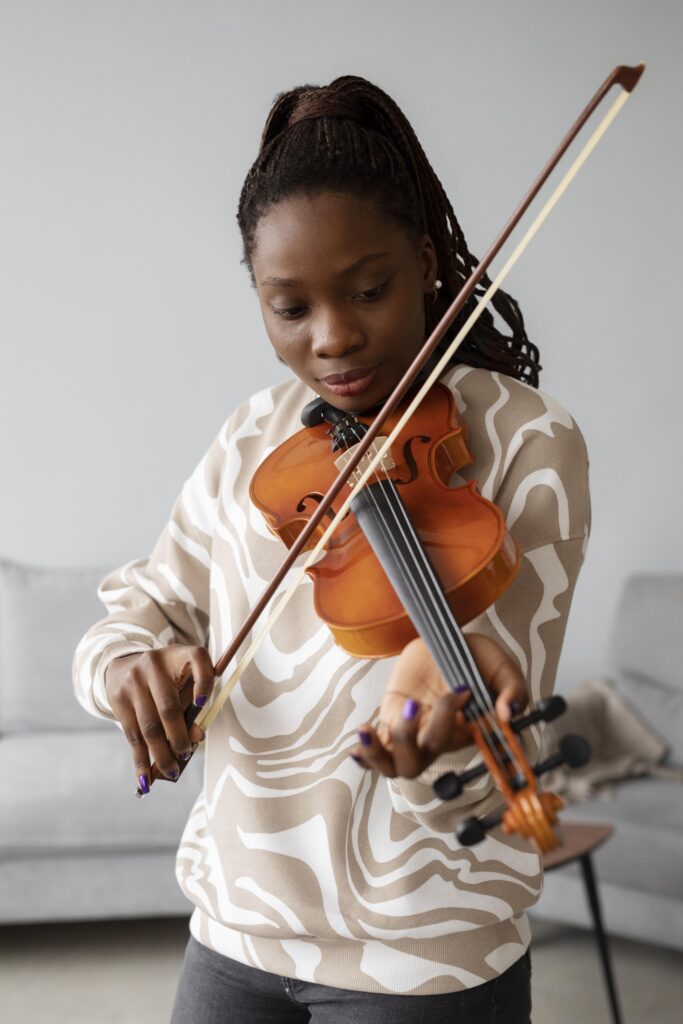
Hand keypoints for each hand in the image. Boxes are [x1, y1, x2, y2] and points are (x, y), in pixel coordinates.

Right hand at [104, 645, 214, 789]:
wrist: (124, 666)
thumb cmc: (166, 679)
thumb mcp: (182, 682)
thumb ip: (193, 704)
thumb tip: (197, 737)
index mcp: (179, 654)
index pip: (198, 659)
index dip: (203, 681)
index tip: (203, 703)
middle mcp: (154, 664)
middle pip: (168, 707)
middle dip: (178, 737)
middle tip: (185, 755)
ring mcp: (133, 682)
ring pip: (149, 727)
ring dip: (161, 755)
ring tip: (172, 772)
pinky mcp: (118, 700)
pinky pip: (132, 736)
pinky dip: (140, 760)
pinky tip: (146, 779)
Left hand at [350, 633, 525, 778]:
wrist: (446, 638)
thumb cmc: (476, 657)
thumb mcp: (503, 667)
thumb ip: (514, 689)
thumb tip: (509, 714)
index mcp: (466, 732)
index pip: (455, 748)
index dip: (449, 726)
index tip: (459, 693)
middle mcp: (437, 739)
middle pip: (418, 761)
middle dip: (411, 738)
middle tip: (415, 703)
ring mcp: (411, 733)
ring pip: (394, 765)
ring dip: (379, 753)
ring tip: (369, 730)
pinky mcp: (390, 720)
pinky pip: (376, 750)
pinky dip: (365, 752)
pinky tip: (360, 739)